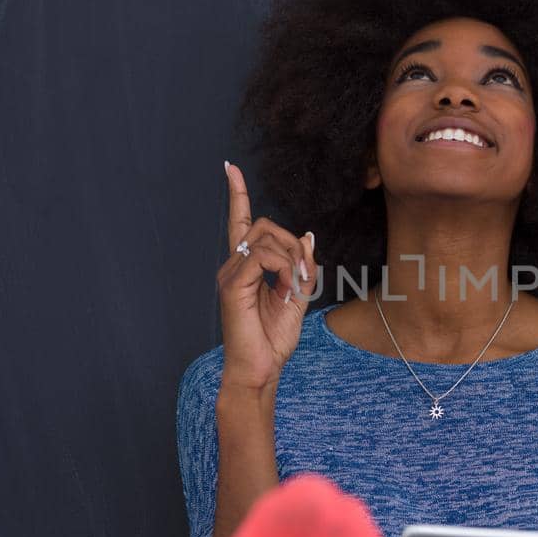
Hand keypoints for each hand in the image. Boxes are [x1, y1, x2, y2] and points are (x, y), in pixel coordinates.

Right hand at [217, 162, 316, 390]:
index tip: (230, 168)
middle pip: (263, 224)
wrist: (261, 369)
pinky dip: (283, 266)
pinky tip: (287, 286)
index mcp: (247, 267)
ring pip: (265, 237)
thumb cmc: (273, 339)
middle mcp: (233, 265)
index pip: (240, 222)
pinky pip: (262, 256)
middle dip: (290, 241)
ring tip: (296, 285)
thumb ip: (303, 267)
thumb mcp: (298, 297)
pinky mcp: (233, 285)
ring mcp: (230, 274)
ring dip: (291, 256)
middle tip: (304, 274)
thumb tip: (307, 236)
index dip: (236, 194)